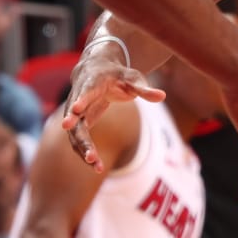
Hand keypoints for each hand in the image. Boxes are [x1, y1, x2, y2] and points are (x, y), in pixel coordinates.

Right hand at [62, 45, 166, 168]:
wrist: (96, 70)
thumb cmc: (117, 74)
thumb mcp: (132, 78)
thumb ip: (144, 89)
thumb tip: (162, 96)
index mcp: (92, 82)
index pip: (85, 91)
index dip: (80, 100)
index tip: (76, 110)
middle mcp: (78, 97)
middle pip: (75, 118)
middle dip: (81, 137)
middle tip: (89, 155)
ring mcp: (75, 112)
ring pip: (75, 133)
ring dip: (84, 149)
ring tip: (96, 165)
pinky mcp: (77, 123)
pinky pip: (78, 140)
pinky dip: (85, 153)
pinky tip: (97, 167)